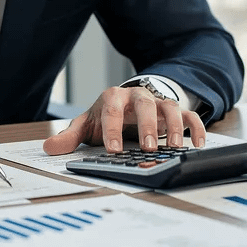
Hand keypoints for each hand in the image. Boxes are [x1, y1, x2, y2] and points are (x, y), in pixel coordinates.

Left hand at [42, 85, 204, 154]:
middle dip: (146, 126)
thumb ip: (70, 136)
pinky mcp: (174, 111)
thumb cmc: (106, 116)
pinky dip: (195, 128)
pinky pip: (189, 116)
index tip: (114, 149)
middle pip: (144, 105)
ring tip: (174, 147)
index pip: (112, 110)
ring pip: (169, 108)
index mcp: (114, 98)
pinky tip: (196, 144)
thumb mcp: (87, 125)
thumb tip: (49, 147)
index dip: (112, 128)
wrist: (126, 103)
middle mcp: (137, 97)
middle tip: (148, 147)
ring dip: (172, 127)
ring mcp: (158, 103)